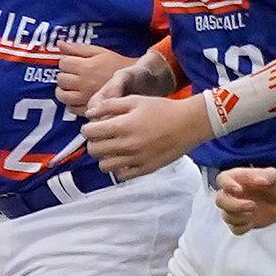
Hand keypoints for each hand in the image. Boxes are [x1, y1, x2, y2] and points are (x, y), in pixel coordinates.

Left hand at [56, 40, 157, 113]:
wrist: (135, 81)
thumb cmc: (117, 64)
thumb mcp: (100, 52)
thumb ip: (78, 48)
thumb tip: (59, 43)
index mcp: (87, 66)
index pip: (63, 63)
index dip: (66, 62)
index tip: (73, 62)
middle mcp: (84, 82)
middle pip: (61, 79)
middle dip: (64, 75)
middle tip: (73, 75)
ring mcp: (85, 97)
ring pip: (62, 95)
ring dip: (63, 90)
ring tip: (71, 87)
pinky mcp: (89, 109)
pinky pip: (71, 108)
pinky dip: (70, 103)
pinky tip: (77, 98)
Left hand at [82, 89, 207, 178]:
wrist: (188, 124)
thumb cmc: (162, 109)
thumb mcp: (135, 100)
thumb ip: (109, 105)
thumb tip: (90, 114)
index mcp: (122, 126)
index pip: (89, 133)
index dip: (87, 128)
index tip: (92, 126)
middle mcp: (127, 145)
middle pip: (94, 150)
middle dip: (93, 142)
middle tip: (102, 137)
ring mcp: (135, 160)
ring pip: (104, 166)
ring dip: (104, 157)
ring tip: (112, 148)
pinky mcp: (144, 169)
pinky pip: (121, 175)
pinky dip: (118, 168)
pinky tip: (124, 158)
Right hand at [214, 166, 275, 233]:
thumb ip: (268, 175)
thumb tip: (259, 181)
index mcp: (237, 178)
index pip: (222, 179)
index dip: (226, 185)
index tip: (239, 190)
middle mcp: (232, 193)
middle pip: (220, 200)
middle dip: (234, 205)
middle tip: (253, 205)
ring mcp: (235, 209)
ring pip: (226, 216)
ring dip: (240, 217)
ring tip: (255, 211)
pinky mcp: (241, 222)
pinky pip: (234, 229)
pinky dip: (243, 228)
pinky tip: (253, 222)